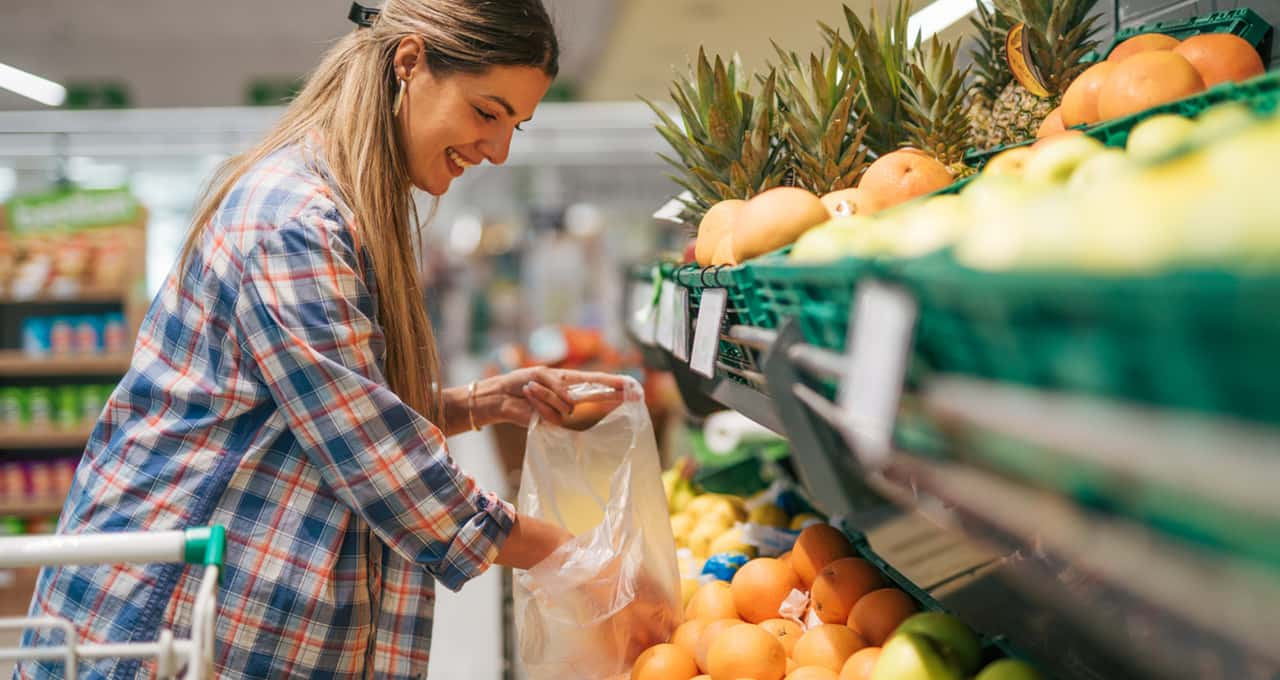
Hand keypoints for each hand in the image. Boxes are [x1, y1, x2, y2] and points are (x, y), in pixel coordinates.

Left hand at [471, 367, 628, 428]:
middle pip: (598, 397)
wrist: (500, 398)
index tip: (633, 386)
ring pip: (566, 404)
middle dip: (614, 395)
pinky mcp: (552, 424)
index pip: (597, 381)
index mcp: (570, 380)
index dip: (615, 383)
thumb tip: (570, 404)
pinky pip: (552, 412)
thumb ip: (560, 387)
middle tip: (635, 396)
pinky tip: (528, 396)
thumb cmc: (520, 382)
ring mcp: (563, 412)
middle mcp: (570, 397)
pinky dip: (539, 402)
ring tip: (529, 388)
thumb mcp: (542, 375)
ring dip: (545, 393)